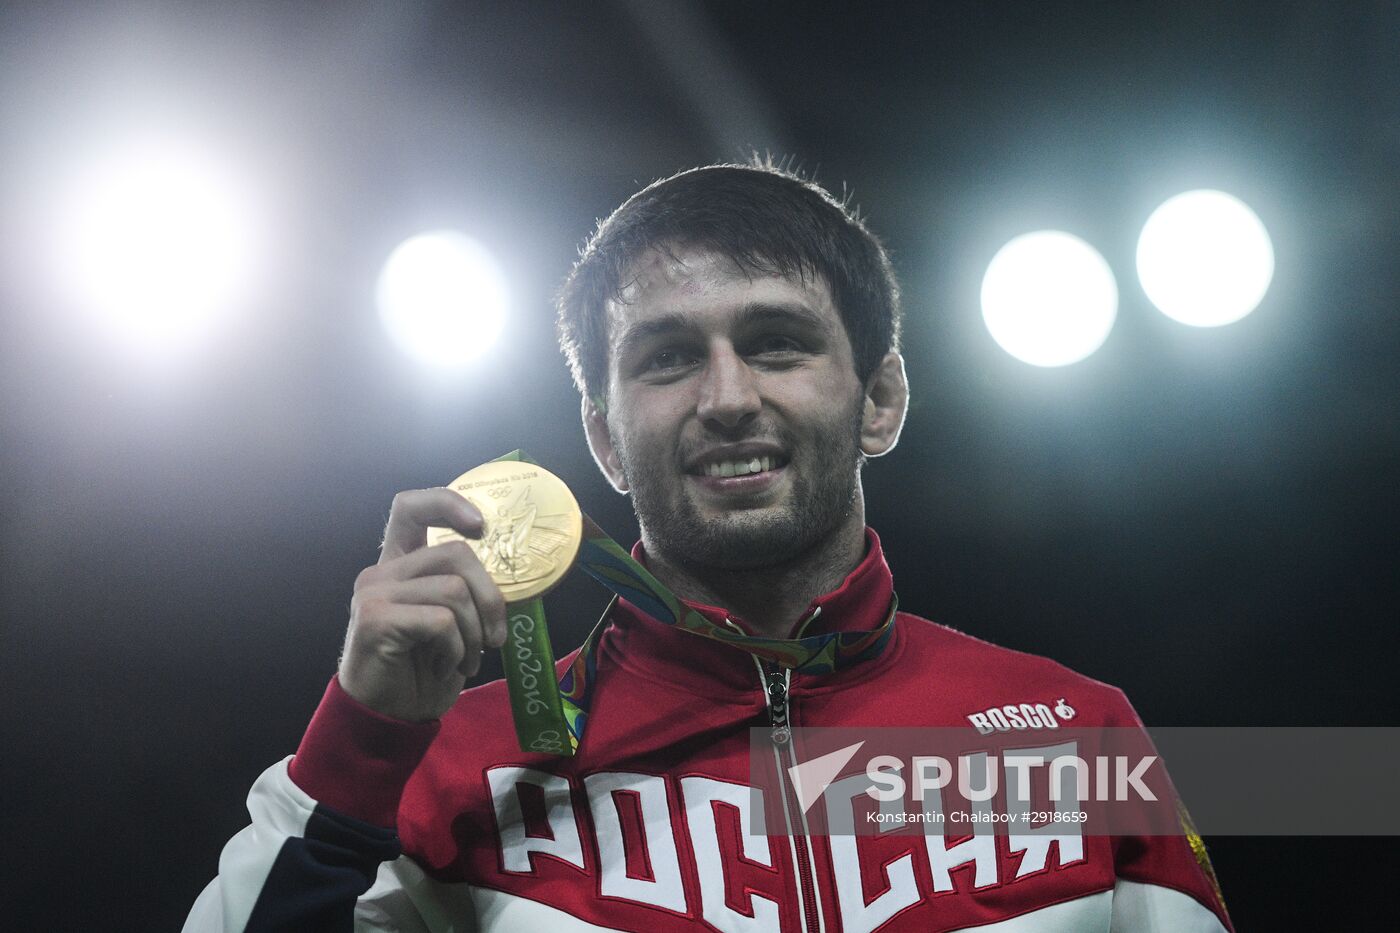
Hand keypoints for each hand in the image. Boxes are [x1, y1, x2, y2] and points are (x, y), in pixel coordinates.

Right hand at [338, 488, 506, 721]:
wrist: (388, 716)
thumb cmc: (424, 669)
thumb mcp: (452, 622)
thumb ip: (465, 590)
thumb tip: (512, 574)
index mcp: (399, 564)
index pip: (411, 507)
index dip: (448, 504)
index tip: (480, 527)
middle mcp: (381, 572)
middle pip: (454, 552)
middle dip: (490, 596)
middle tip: (496, 637)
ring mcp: (373, 594)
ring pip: (453, 589)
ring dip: (474, 632)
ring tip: (469, 659)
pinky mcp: (374, 620)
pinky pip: (440, 620)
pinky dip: (456, 648)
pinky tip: (447, 667)